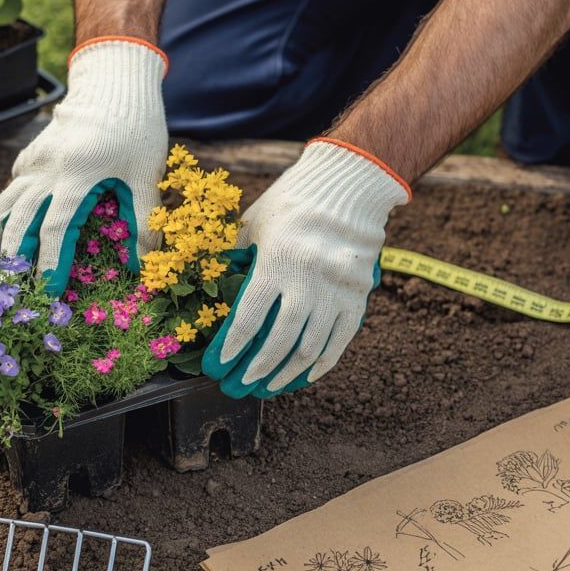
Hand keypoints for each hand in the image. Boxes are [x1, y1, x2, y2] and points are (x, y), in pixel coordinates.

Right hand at [0, 37, 168, 293]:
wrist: (115, 82)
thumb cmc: (138, 128)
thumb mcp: (147, 174)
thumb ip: (145, 219)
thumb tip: (146, 262)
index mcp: (76, 176)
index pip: (54, 230)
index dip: (49, 265)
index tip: (47, 293)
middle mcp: (47, 169)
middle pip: (18, 220)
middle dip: (13, 258)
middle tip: (11, 289)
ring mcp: (35, 159)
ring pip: (4, 202)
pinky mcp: (32, 152)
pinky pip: (12, 185)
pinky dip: (6, 209)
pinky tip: (7, 228)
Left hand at [202, 139, 410, 397]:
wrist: (347, 185)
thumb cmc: (292, 202)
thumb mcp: (254, 223)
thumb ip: (236, 256)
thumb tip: (212, 285)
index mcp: (277, 260)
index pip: (251, 316)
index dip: (233, 345)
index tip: (220, 363)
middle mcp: (308, 279)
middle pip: (281, 339)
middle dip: (258, 367)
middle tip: (243, 383)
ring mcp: (336, 290)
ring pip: (311, 347)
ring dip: (287, 372)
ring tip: (270, 384)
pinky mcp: (357, 296)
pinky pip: (340, 340)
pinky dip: (322, 364)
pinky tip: (305, 375)